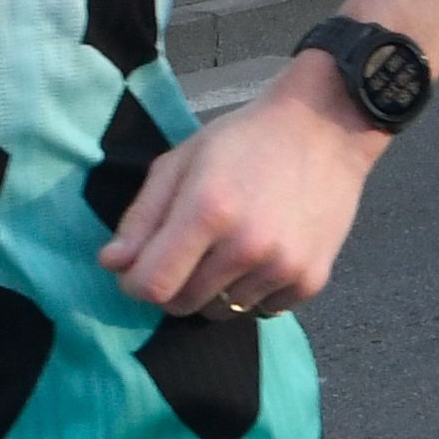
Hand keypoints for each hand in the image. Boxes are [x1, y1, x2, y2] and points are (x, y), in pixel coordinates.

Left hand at [100, 65, 386, 317]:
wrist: (326, 127)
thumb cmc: (245, 139)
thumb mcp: (182, 161)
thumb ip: (142, 216)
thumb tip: (111, 265)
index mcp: (206, 211)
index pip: (152, 286)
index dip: (135, 283)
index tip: (139, 268)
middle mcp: (246, 246)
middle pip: (183, 305)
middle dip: (172, 286)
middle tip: (187, 253)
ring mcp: (282, 267)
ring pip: (223, 311)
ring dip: (215, 289)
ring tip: (230, 247)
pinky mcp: (312, 280)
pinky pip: (263, 311)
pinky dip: (255, 293)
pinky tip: (263, 254)